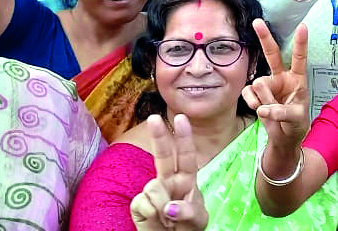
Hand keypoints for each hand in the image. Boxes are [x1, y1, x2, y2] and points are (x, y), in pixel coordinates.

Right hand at [130, 115, 208, 230]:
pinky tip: (156, 220)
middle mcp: (168, 180)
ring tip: (168, 220)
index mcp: (186, 179)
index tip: (181, 118)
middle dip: (158, 136)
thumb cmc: (188, 227)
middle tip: (154, 118)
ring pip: (154, 187)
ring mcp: (152, 191)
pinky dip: (151, 215)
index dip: (184, 137)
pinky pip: (143, 203)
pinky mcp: (139, 204)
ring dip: (163, 207)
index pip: (186, 155)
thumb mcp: (198, 220)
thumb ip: (188, 211)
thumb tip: (170, 207)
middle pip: (162, 155)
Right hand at [242, 21, 309, 152]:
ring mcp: (267, 84)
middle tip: (257, 22)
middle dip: (264, 37)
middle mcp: (281, 77)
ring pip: (259, 84)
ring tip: (272, 110)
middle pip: (272, 54)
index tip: (303, 27)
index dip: (300, 43)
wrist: (284, 137)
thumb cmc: (296, 123)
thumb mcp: (296, 119)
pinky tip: (258, 109)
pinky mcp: (255, 93)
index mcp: (297, 79)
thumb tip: (263, 108)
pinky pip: (248, 92)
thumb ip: (282, 112)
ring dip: (264, 99)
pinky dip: (252, 102)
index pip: (299, 59)